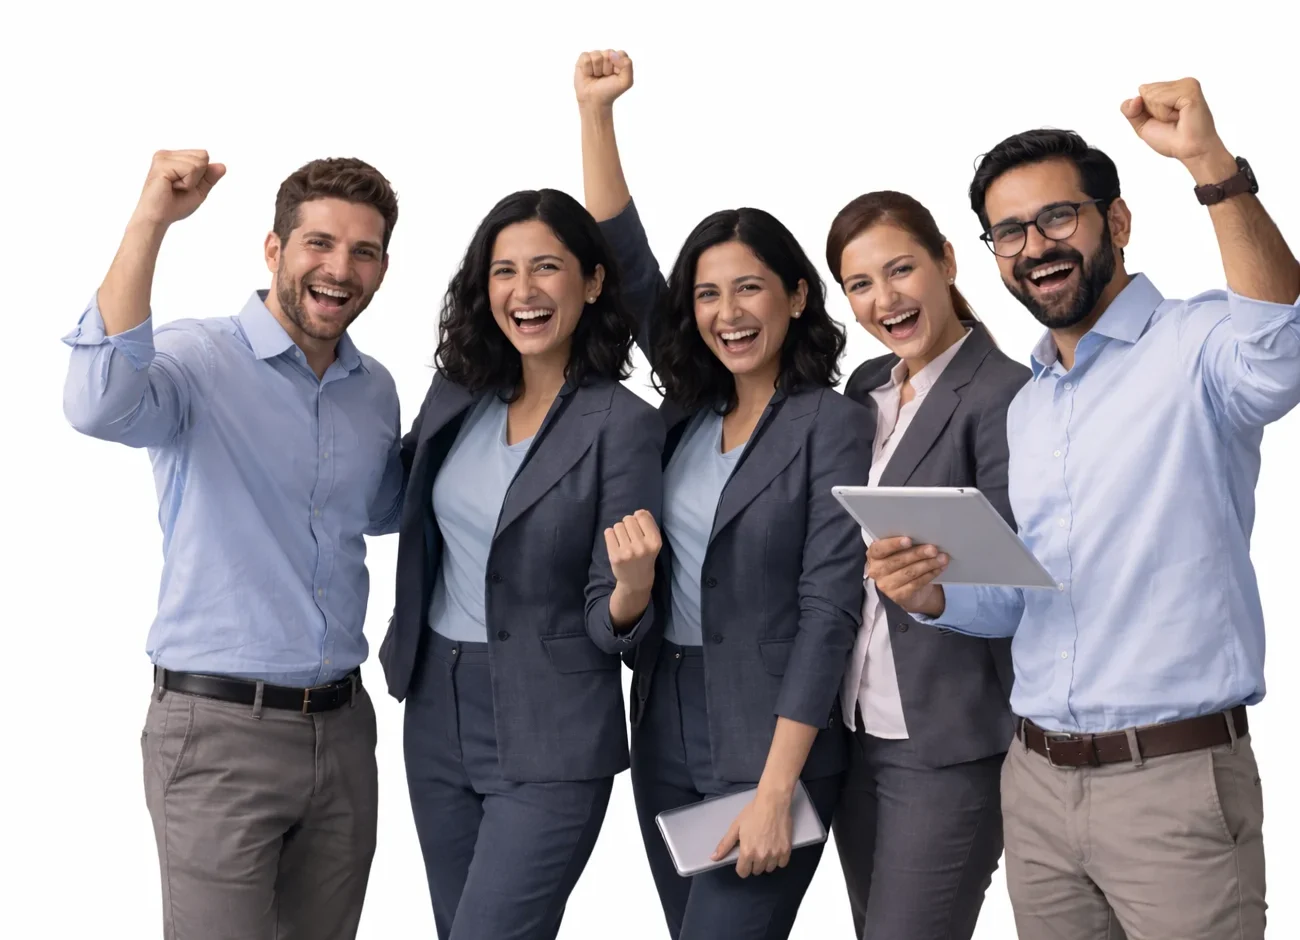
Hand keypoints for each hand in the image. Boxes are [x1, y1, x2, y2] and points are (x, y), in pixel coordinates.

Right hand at [130, 149, 225, 227]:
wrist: (158, 218)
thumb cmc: (174, 205)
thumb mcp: (199, 190)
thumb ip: (209, 177)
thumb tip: (222, 166)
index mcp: (174, 157)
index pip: (203, 155)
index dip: (201, 175)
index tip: (185, 185)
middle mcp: (167, 154)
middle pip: (203, 156)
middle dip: (197, 177)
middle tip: (179, 188)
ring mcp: (163, 157)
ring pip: (198, 163)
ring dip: (191, 181)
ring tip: (174, 187)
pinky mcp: (162, 164)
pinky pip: (191, 169)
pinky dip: (187, 183)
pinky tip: (171, 187)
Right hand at [575, 49, 632, 110]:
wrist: (594, 100)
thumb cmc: (610, 91)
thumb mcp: (626, 81)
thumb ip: (627, 65)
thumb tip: (612, 54)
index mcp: (619, 59)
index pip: (621, 54)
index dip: (618, 66)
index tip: (615, 76)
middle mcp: (607, 55)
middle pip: (608, 53)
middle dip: (607, 68)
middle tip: (604, 77)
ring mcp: (595, 56)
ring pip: (597, 56)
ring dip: (597, 70)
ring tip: (596, 76)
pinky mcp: (583, 59)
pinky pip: (586, 58)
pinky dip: (587, 69)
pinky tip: (589, 74)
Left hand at [604, 509, 660, 593]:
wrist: (636, 580)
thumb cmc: (645, 557)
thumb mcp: (653, 542)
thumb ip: (649, 524)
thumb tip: (640, 511)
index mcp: (655, 541)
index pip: (641, 515)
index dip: (638, 517)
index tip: (638, 526)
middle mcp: (642, 546)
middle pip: (628, 519)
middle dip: (628, 524)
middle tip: (630, 536)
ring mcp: (628, 552)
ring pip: (618, 525)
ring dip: (619, 531)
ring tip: (624, 541)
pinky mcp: (615, 556)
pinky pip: (608, 533)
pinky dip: (610, 536)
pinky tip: (616, 544)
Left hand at [712, 789, 793, 877]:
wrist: (773, 803)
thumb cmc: (752, 813)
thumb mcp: (736, 827)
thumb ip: (725, 844)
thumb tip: (713, 858)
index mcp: (747, 852)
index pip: (743, 873)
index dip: (742, 866)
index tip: (744, 859)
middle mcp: (761, 857)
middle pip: (756, 871)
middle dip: (753, 863)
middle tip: (755, 849)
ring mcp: (775, 854)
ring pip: (769, 868)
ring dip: (766, 862)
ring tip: (765, 848)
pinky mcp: (786, 851)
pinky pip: (782, 864)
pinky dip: (778, 859)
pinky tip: (775, 849)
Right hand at [865, 537, 946, 616]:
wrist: (906, 588)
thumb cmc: (902, 562)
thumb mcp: (898, 552)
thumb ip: (904, 544)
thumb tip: (923, 536)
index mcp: (874, 555)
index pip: (879, 549)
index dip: (893, 544)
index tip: (908, 540)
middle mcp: (876, 571)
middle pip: (898, 560)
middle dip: (918, 554)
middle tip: (933, 549)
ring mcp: (886, 585)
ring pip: (910, 572)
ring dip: (928, 564)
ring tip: (942, 558)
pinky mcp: (898, 596)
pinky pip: (916, 583)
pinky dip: (929, 575)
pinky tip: (938, 568)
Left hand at [1121, 79, 1235, 182]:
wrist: (1189, 151)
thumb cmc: (1171, 139)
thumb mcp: (1142, 125)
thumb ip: (1130, 110)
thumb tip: (1135, 97)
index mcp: (1170, 88)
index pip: (1142, 91)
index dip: (1146, 111)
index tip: (1164, 120)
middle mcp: (1179, 84)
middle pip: (1145, 91)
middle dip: (1153, 112)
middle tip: (1172, 121)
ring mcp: (1186, 85)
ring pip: (1152, 95)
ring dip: (1161, 114)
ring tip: (1177, 119)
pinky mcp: (1190, 90)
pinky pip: (1161, 99)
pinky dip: (1166, 114)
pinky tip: (1181, 117)